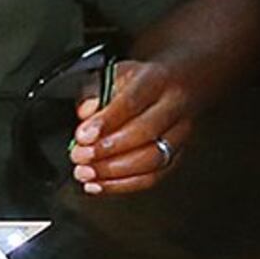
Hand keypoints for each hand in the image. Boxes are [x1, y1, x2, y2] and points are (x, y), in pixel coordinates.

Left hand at [71, 57, 190, 194]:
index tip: (82, 135)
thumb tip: (86, 111)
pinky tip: (99, 184)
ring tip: (86, 173)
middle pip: (146, 132)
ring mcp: (180, 134)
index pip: (133, 101)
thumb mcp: (113, 73)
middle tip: (79, 156)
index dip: (106, 121)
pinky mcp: (177, 156)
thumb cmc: (140, 82)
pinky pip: (153, 177)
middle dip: (108, 149)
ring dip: (114, 172)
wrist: (178, 85)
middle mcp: (174, 107)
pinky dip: (123, 185)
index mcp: (156, 80)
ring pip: (153, 159)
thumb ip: (94, 89)